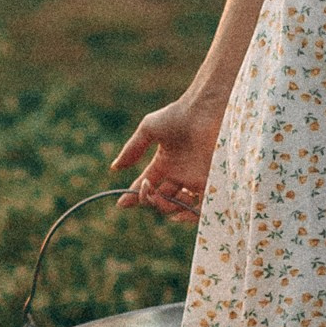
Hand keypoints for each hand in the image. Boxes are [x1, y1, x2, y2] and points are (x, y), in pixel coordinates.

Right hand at [108, 98, 222, 222]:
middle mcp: (180, 174)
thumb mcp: (149, 129)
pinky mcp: (211, 182)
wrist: (203, 111)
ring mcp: (195, 179)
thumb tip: (115, 168)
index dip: (134, 195)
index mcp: (165, 163)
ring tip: (165, 196)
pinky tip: (180, 213)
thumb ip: (133, 149)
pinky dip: (191, 215)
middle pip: (162, 199)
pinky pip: (202, 207)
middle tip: (148, 189)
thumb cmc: (177, 116)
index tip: (122, 203)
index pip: (147, 185)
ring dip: (168, 207)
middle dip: (151, 200)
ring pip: (179, 207)